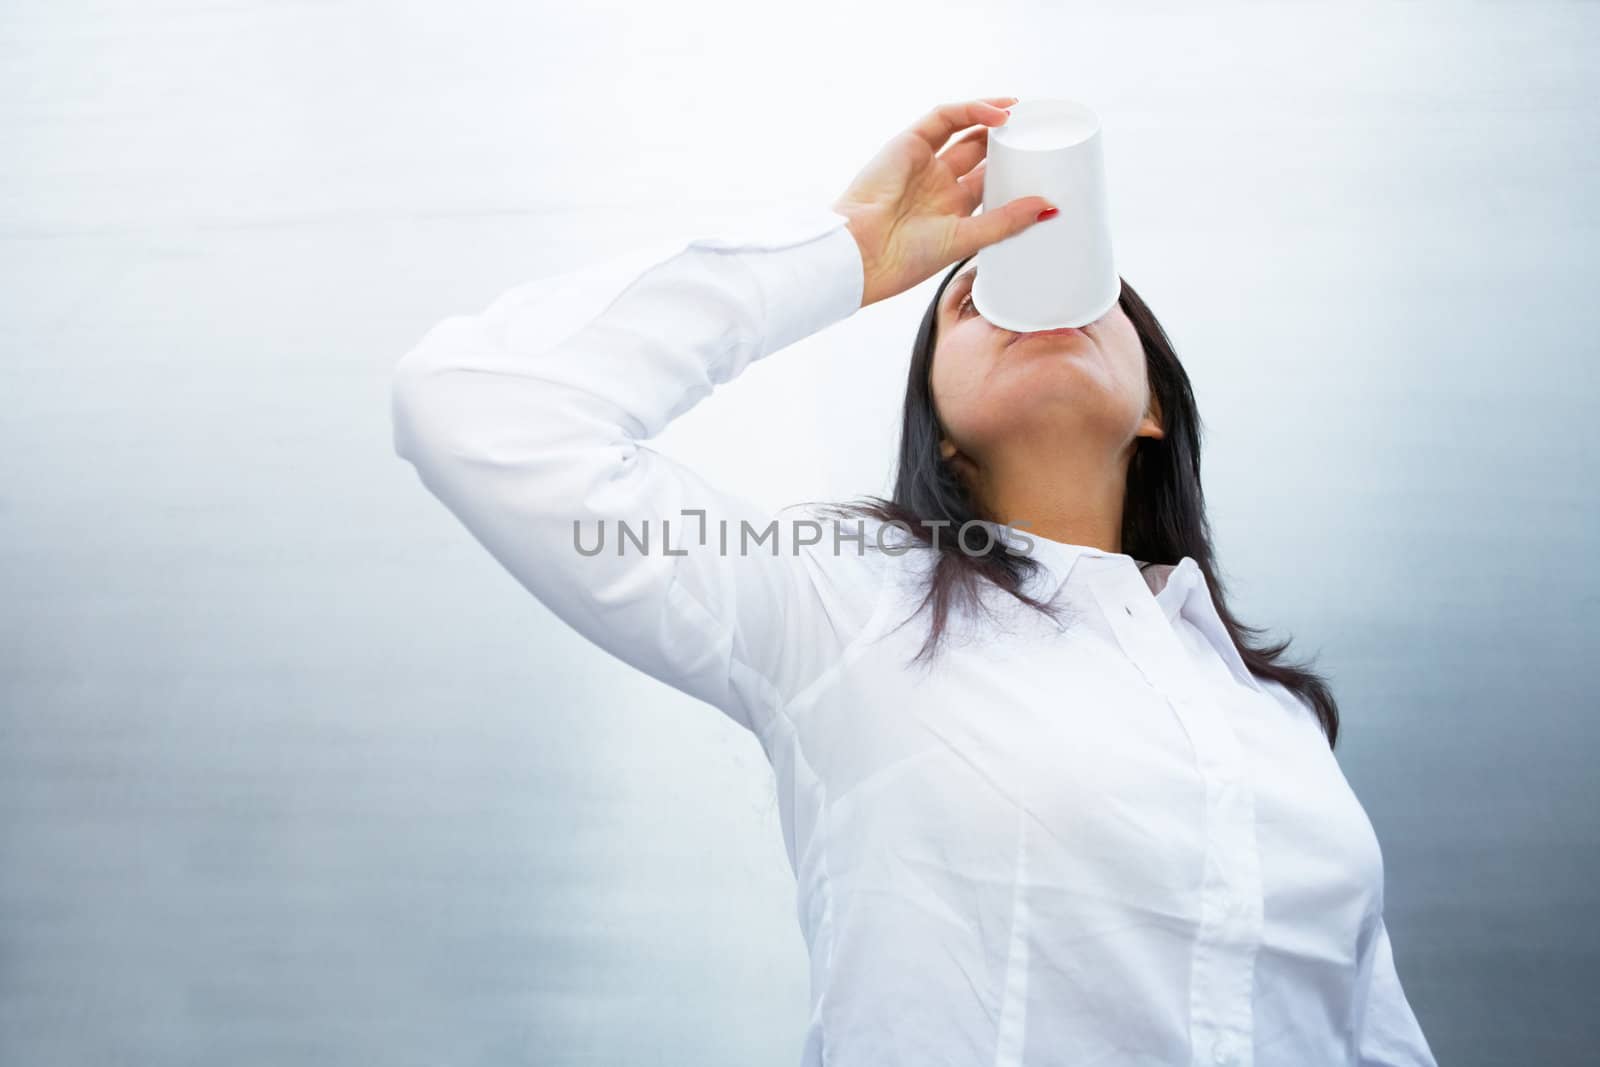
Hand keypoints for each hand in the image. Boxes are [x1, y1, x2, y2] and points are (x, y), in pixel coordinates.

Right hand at [831, 97, 1057, 308]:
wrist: (861, 252)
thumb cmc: (903, 259)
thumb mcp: (966, 240)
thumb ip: (1006, 222)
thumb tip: (1048, 207)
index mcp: (948, 214)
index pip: (987, 184)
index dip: (1013, 172)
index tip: (1044, 165)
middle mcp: (936, 186)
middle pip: (979, 154)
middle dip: (1007, 142)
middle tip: (1036, 133)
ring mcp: (922, 163)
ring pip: (965, 130)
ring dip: (994, 119)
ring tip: (1023, 114)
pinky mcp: (909, 143)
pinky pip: (946, 116)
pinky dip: (973, 109)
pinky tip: (1000, 113)